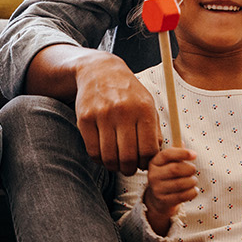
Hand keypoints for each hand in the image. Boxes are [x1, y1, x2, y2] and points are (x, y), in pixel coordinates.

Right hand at [74, 53, 160, 175]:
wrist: (100, 71)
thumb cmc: (127, 92)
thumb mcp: (147, 104)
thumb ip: (154, 129)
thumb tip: (156, 156)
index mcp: (143, 109)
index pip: (148, 149)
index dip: (147, 163)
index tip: (143, 164)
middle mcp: (123, 111)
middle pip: (128, 156)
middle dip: (129, 169)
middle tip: (129, 169)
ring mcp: (102, 115)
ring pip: (109, 157)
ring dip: (114, 167)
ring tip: (116, 164)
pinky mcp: (84, 118)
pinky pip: (92, 151)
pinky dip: (99, 159)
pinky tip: (103, 155)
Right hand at [142, 147, 197, 234]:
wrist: (159, 199)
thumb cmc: (168, 176)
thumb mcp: (169, 163)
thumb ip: (176, 152)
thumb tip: (182, 142)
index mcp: (154, 162)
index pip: (167, 154)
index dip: (182, 153)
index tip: (195, 154)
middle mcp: (153, 175)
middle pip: (175, 169)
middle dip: (189, 168)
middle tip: (193, 169)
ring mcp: (157, 189)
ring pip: (181, 183)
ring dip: (192, 181)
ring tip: (193, 180)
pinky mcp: (164, 201)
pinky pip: (184, 195)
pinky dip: (193, 192)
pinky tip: (193, 190)